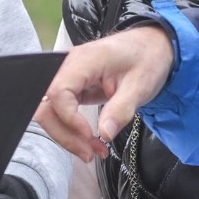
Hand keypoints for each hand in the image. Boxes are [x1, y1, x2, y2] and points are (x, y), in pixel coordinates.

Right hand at [35, 25, 174, 160]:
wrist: (152, 46)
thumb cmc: (146, 58)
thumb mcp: (140, 86)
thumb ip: (120, 110)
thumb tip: (104, 134)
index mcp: (84, 60)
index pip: (58, 92)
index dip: (69, 118)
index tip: (90, 135)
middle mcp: (69, 66)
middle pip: (46, 105)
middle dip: (65, 134)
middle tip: (90, 152)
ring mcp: (69, 76)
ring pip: (50, 112)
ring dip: (67, 135)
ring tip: (93, 150)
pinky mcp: (74, 86)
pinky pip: (62, 111)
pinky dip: (72, 129)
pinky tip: (89, 140)